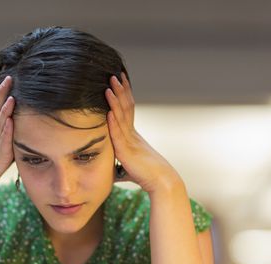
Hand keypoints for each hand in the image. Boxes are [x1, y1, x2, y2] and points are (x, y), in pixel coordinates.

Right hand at [0, 76, 14, 197]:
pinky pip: (4, 143)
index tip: (7, 81)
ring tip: (12, 97)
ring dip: (6, 110)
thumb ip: (6, 140)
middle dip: (3, 94)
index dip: (1, 95)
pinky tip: (11, 121)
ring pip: (0, 124)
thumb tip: (15, 130)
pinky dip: (7, 131)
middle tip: (9, 78)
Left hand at [105, 73, 181, 193]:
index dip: (123, 95)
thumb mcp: (129, 167)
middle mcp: (133, 135)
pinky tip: (108, 111)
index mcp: (133, 136)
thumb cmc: (147, 176)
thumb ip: (120, 165)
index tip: (119, 81)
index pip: (127, 111)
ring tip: (109, 85)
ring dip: (115, 100)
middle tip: (114, 74)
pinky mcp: (127, 152)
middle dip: (120, 90)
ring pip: (122, 117)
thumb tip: (111, 172)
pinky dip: (113, 122)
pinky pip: (119, 134)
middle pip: (126, 107)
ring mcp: (131, 141)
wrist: (162, 182)